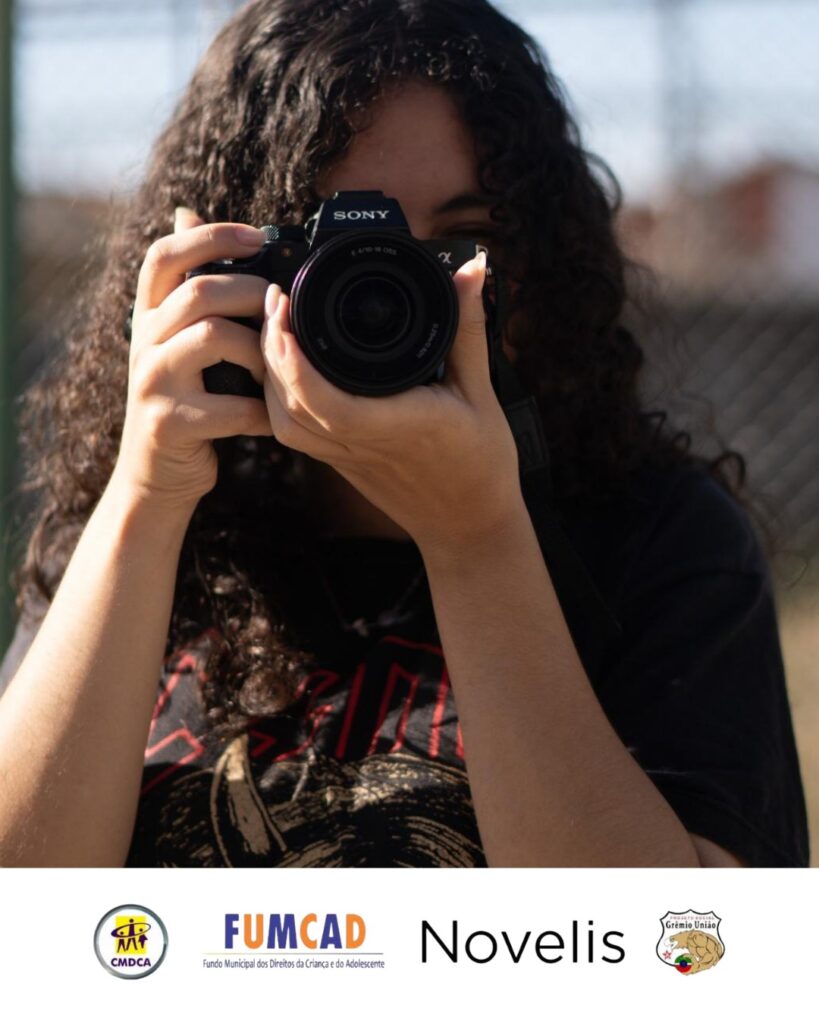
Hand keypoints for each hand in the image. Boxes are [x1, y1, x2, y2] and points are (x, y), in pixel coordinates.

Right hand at [111, 208, 273, 512]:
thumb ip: (185, 286)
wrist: (157, 475)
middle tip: (281, 310)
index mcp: (147, 316)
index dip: (209, 235)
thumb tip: (186, 212)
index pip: (163, 255)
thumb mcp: (174, 338)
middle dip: (252, 293)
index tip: (258, 236)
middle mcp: (142, 342)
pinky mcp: (168, 424)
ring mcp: (151, 383)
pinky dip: (260, 412)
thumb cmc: (183, 400)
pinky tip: (270, 416)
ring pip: (213, 337)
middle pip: (198, 291)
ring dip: (259, 351)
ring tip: (274, 370)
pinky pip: (229, 407)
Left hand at [260, 253, 522, 555]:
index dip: (293, 358)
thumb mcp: (482, 391)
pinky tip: (282, 366)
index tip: (287, 306)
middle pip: (289, 403)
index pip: (325, 399)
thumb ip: (468, 328)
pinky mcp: (339, 463)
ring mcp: (345, 458)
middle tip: (275, 297)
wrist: (469, 526)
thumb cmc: (481, 462)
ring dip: (267, 373)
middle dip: (270, 347)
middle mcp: (361, 444)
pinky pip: (293, 432)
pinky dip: (277, 397)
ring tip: (274, 326)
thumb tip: (473, 269)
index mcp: (396, 425)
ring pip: (282, 421)